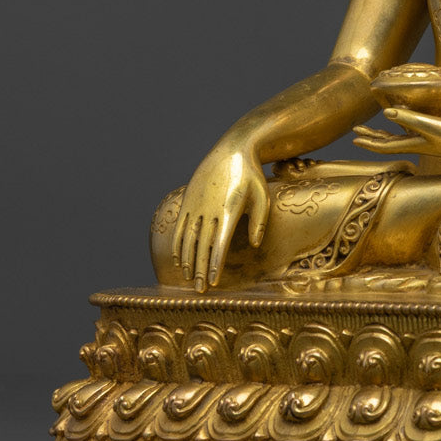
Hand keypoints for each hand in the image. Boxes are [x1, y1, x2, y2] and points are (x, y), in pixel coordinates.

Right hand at [172, 139, 269, 289]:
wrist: (232, 149)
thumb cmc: (252, 175)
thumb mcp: (262, 196)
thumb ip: (260, 222)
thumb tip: (256, 244)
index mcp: (229, 209)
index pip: (220, 243)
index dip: (215, 264)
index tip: (213, 282)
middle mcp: (209, 208)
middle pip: (202, 245)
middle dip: (200, 269)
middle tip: (200, 291)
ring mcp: (196, 203)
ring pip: (188, 238)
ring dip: (187, 260)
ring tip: (188, 279)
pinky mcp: (189, 199)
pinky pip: (180, 226)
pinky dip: (178, 244)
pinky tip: (178, 259)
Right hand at [352, 109, 440, 160]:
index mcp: (420, 144)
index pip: (391, 145)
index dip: (374, 142)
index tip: (357, 137)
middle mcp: (419, 144)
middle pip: (388, 146)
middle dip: (371, 141)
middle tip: (353, 136)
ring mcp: (424, 141)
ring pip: (396, 142)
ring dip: (378, 139)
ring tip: (358, 137)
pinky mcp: (434, 133)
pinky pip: (415, 126)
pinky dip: (404, 120)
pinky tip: (391, 113)